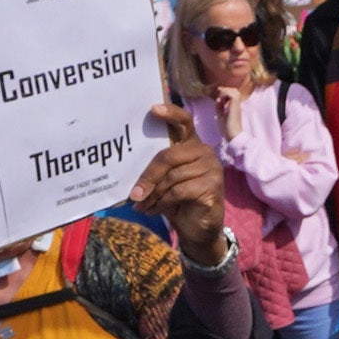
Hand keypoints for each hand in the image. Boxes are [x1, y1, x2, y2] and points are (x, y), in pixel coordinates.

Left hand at [133, 102, 232, 269]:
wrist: (198, 229)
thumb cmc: (177, 201)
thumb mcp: (163, 181)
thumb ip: (154, 169)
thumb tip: (125, 165)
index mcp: (191, 145)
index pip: (184, 122)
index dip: (170, 113)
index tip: (152, 109)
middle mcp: (204, 152)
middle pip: (168, 155)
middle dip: (148, 176)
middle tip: (133, 193)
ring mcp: (212, 168)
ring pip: (172, 177)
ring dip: (153, 194)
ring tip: (143, 205)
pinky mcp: (213, 186)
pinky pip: (179, 191)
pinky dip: (162, 202)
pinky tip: (154, 209)